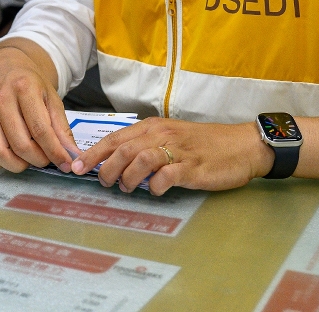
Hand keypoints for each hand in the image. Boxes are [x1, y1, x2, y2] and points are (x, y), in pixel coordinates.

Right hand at [0, 45, 78, 171]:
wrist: (2, 65)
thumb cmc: (29, 81)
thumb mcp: (50, 96)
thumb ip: (61, 126)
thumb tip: (73, 154)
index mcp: (24, 89)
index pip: (40, 130)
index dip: (55, 152)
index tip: (66, 164)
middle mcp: (1, 100)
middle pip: (20, 144)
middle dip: (38, 159)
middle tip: (47, 159)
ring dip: (18, 165)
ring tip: (29, 160)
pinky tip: (12, 158)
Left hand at [73, 117, 273, 195]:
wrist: (242, 145)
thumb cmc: (204, 144)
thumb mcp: (171, 138)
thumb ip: (146, 146)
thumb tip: (117, 162)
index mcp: (153, 127)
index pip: (116, 138)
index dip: (93, 153)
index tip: (75, 166)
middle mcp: (162, 135)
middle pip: (123, 149)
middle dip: (105, 167)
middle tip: (103, 182)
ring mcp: (177, 151)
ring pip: (140, 160)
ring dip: (127, 177)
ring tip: (126, 188)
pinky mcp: (193, 168)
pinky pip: (166, 176)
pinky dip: (155, 186)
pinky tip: (155, 191)